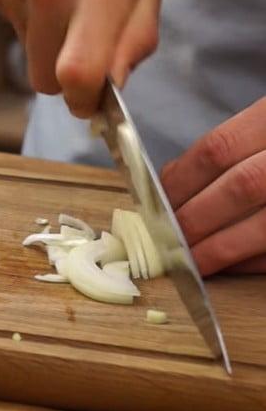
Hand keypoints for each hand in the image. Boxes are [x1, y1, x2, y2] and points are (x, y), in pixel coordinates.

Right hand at [0, 0, 163, 117]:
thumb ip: (134, 34)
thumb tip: (111, 84)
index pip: (75, 74)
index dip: (84, 97)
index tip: (91, 99)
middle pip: (41, 76)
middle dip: (64, 70)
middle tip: (84, 38)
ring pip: (24, 48)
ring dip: (44, 34)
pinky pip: (6, 19)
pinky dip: (24, 10)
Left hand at [161, 98, 265, 275]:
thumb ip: (234, 145)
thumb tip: (174, 178)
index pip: (219, 149)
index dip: (180, 180)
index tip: (154, 203)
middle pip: (242, 187)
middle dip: (196, 219)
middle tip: (165, 240)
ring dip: (222, 248)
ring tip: (190, 261)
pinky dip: (257, 260)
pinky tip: (233, 265)